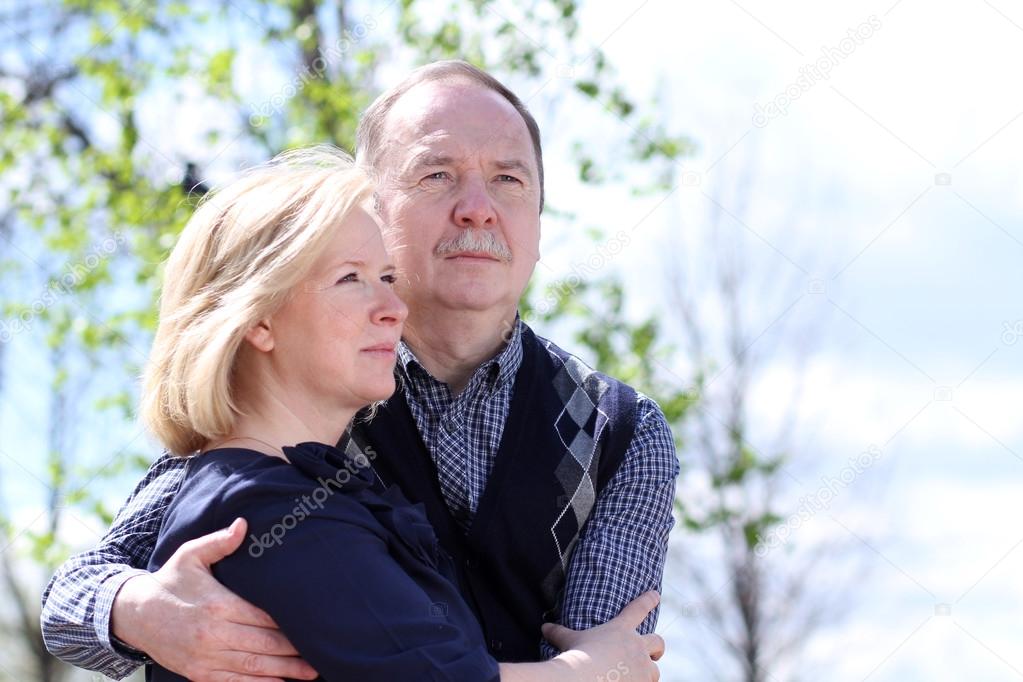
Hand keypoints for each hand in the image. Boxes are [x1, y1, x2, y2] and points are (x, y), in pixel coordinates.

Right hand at [111, 518, 317, 680]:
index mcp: (217, 606)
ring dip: (285, 671)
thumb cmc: (170, 580)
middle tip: (323, 650)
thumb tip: (243, 524)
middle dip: (294, 650)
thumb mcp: (191, 555)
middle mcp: (213, 634)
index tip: (314, 623)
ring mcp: (206, 658)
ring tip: (312, 672)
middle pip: (263, 645)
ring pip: (253, 668)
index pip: (263, 617)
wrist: (135, 614)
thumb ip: (219, 542)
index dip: (289, 623)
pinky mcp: (199, 674)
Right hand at [542, 591, 664, 680]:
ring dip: (647, 673)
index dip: (648, 600)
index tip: (656, 594)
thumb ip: (559, 633)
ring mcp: (642, 668)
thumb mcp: (568, 641)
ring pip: (654, 671)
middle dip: (657, 649)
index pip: (638, 609)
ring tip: (637, 678)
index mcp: (621, 630)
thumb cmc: (576, 657)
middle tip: (654, 654)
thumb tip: (544, 627)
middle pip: (658, 643)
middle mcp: (636, 646)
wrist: (583, 680)